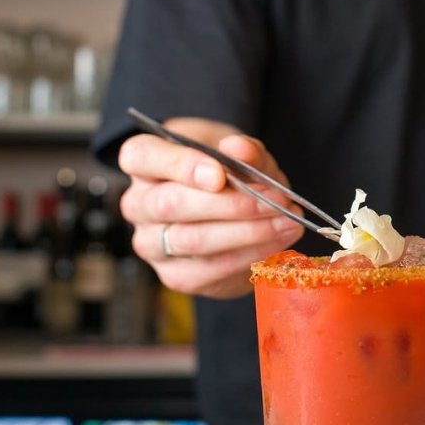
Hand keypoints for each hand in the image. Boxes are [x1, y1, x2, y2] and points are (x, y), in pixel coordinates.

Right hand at [118, 118, 303, 298]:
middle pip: (169, 204)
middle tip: (273, 199)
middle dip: (228, 203)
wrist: (234, 206)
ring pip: (192, 240)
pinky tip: (277, 240)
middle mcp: (138, 204)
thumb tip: (240, 149)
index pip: (141, 157)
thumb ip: (244, 149)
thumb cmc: (229, 170)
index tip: (220, 174)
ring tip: (286, 219)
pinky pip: (210, 268)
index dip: (179, 165)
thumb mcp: (241, 151)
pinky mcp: (175, 275)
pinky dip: (250, 254)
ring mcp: (151, 244)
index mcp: (144, 162)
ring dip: (247, 231)